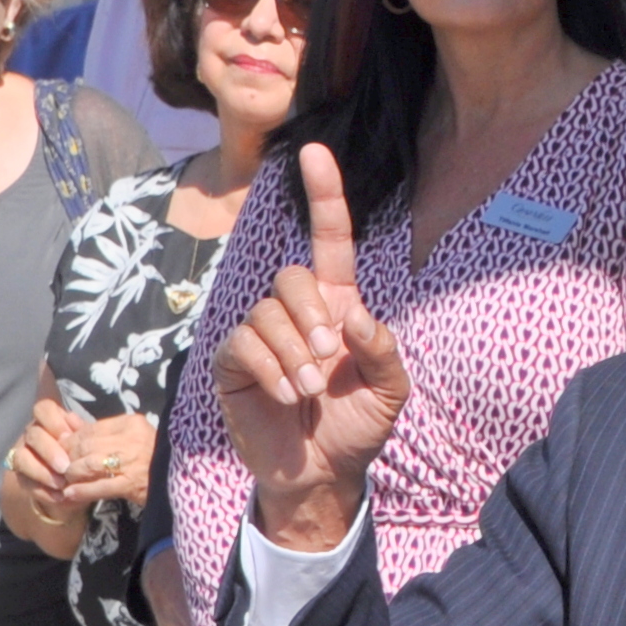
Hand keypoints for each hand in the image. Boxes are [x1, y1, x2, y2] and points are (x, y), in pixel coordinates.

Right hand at [2, 394, 86, 537]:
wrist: (70, 485)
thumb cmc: (81, 456)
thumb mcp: (87, 445)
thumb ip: (84, 435)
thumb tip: (82, 427)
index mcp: (49, 420)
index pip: (43, 409)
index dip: (53, 421)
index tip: (67, 436)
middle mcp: (33, 434)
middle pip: (33, 435)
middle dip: (49, 451)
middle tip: (65, 466)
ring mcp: (23, 455)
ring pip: (22, 458)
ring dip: (42, 472)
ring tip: (61, 484)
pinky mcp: (21, 477)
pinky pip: (26, 482)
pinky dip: (43, 491)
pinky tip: (59, 497)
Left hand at [58, 412, 157, 506]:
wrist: (182, 478)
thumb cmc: (153, 455)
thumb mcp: (131, 435)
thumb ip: (100, 429)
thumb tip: (67, 419)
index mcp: (131, 423)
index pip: (91, 428)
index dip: (72, 439)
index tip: (63, 448)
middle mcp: (130, 439)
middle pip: (87, 445)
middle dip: (69, 456)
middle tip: (61, 466)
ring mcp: (132, 462)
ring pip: (89, 464)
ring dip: (73, 473)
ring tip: (66, 480)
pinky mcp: (132, 485)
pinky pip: (100, 486)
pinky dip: (82, 490)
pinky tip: (70, 494)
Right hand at [212, 144, 407, 549]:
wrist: (322, 475)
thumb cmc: (357, 428)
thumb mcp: (390, 392)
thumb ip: (383, 350)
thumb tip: (352, 315)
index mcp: (337, 307)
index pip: (330, 239)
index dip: (324, 195)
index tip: (315, 150)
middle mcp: (296, 312)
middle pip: (293, 275)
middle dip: (311, 314)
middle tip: (326, 360)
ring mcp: (261, 335)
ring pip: (267, 311)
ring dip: (292, 352)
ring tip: (308, 393)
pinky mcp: (234, 362)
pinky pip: (244, 342)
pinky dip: (268, 368)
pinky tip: (283, 394)